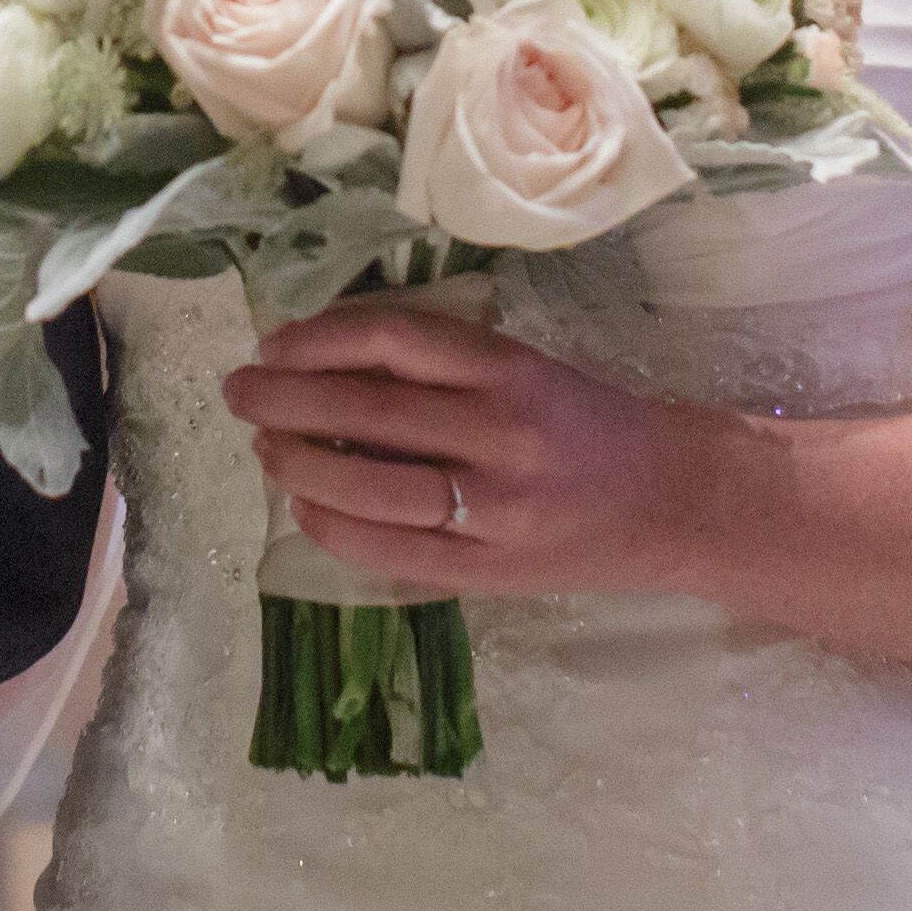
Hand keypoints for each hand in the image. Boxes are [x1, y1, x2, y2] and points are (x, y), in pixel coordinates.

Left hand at [219, 300, 709, 599]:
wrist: (673, 499)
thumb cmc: (586, 424)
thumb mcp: (523, 369)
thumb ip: (439, 367)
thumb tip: (322, 363)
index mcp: (507, 369)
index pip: (390, 340)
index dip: (316, 339)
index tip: (270, 344)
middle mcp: (498, 432)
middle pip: (365, 410)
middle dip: (283, 400)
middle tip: (238, 394)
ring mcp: (493, 509)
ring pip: (368, 485)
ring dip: (299, 465)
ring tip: (266, 450)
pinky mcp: (490, 571)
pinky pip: (391, 551)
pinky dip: (335, 528)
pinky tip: (306, 509)